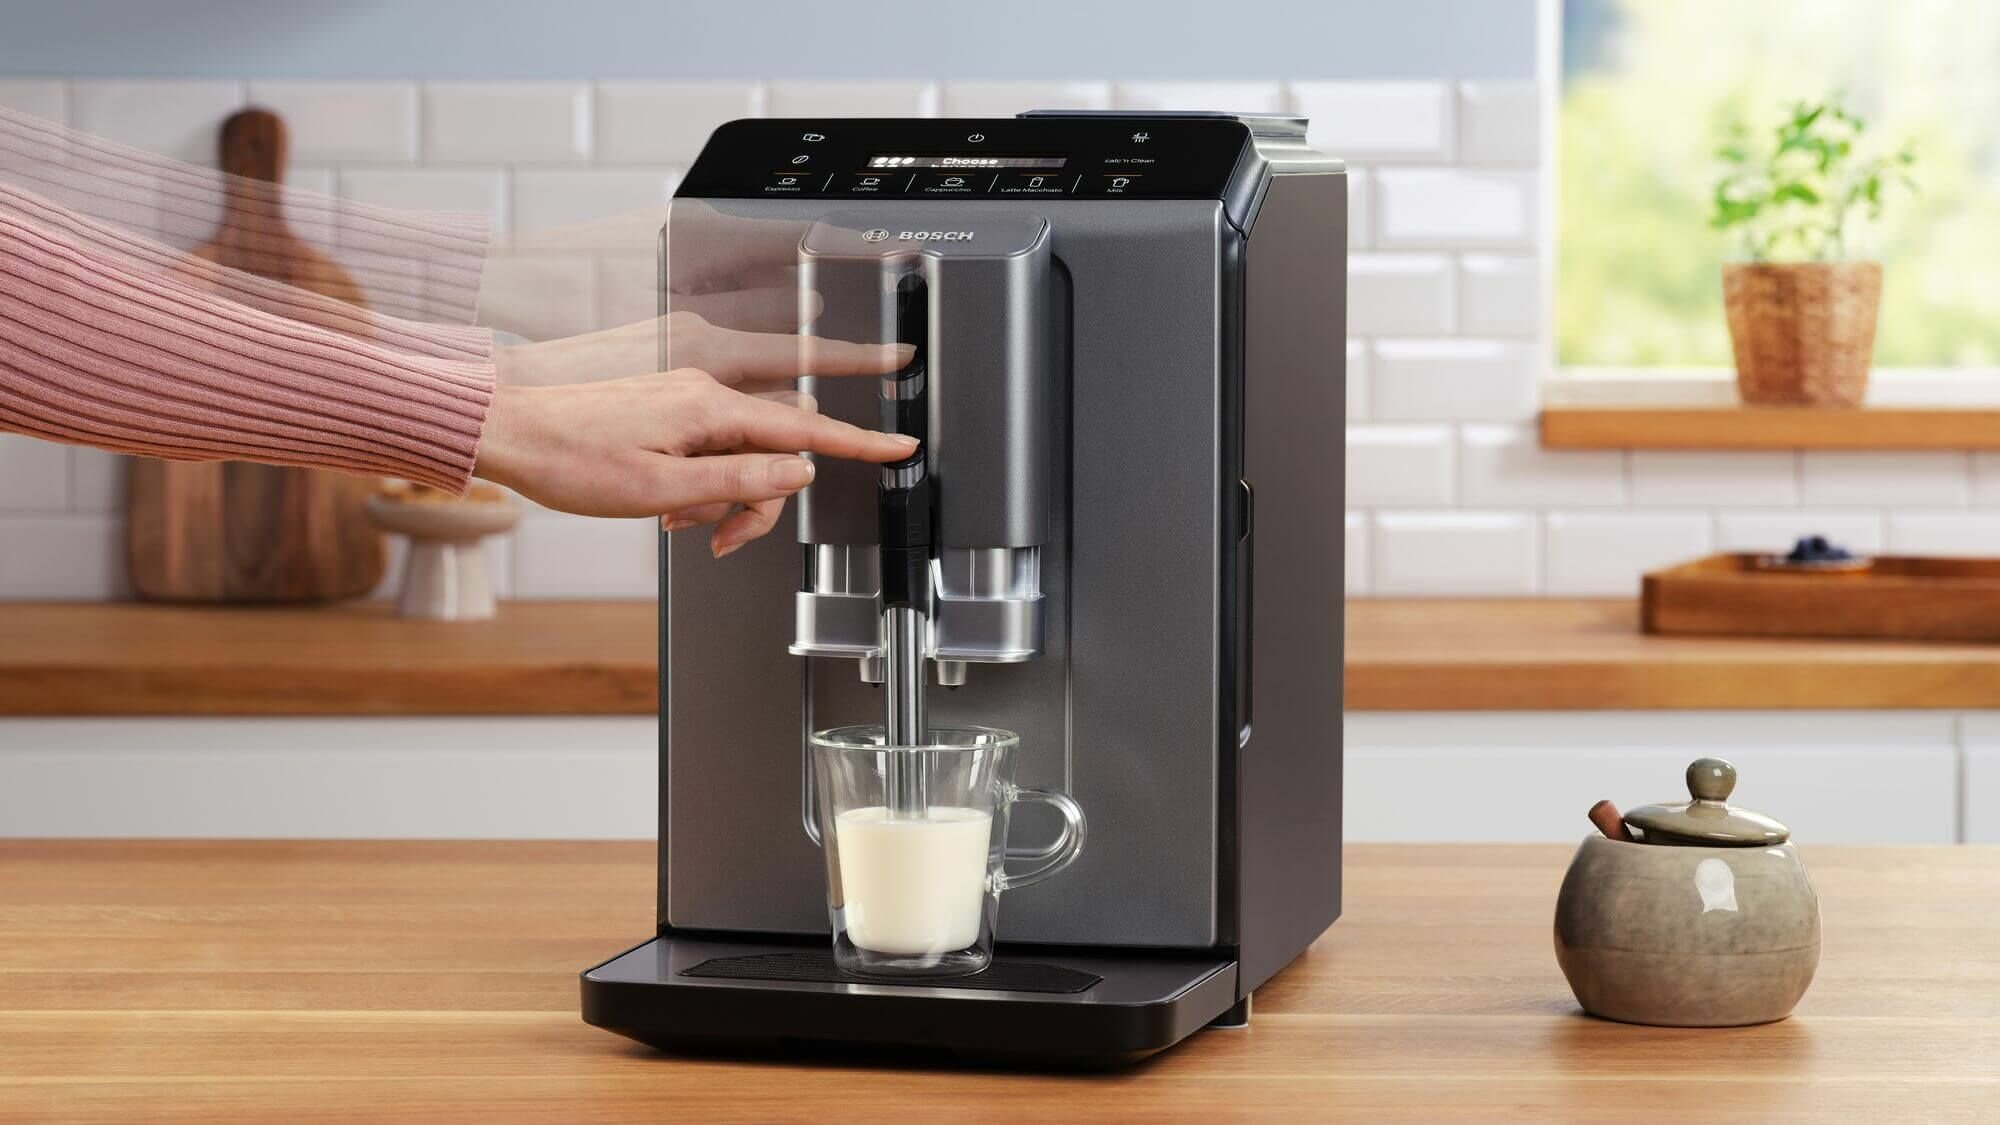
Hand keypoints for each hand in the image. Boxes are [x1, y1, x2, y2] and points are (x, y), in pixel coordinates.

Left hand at [472, 368, 916, 555]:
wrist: (509, 431)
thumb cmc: (569, 459)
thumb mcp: (662, 489)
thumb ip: (739, 481)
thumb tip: (798, 473)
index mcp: (710, 406)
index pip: (804, 428)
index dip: (859, 443)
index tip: (900, 448)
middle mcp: (703, 391)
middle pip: (776, 449)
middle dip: (762, 501)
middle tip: (724, 538)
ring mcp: (685, 397)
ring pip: (743, 453)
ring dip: (725, 496)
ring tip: (678, 521)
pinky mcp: (667, 407)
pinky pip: (712, 446)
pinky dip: (703, 483)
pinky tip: (667, 504)